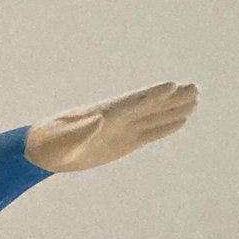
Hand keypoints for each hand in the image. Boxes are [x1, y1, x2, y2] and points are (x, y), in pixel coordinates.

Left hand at [25, 82, 197, 172]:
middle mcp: (117, 117)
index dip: (152, 95)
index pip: (133, 102)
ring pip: (153, 117)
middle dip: (172, 98)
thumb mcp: (62, 140)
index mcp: (103, 113)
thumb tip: (99, 120)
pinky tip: (180, 120)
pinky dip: (165, 126)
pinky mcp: (122, 142)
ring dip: (174, 109)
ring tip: (196, 100)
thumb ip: (80, 131)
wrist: (42, 152)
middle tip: (195, 88)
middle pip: (149, 105)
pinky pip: (149, 133)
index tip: (173, 86)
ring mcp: (121, 128)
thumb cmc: (48, 144)